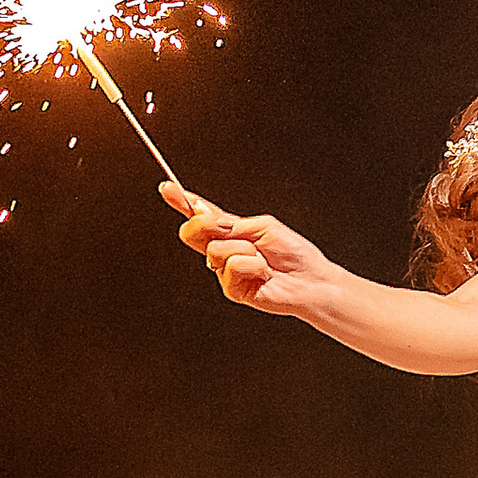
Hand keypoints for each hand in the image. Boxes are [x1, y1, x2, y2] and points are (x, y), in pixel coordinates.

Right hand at [163, 182, 342, 320]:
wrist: (309, 279)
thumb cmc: (292, 252)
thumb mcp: (262, 226)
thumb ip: (232, 223)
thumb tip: (208, 218)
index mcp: (230, 230)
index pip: (200, 214)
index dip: (182, 201)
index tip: (168, 188)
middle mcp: (223, 249)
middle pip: (193, 232)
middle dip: (206, 225)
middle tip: (232, 229)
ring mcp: (224, 270)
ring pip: (216, 250)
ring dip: (244, 250)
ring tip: (262, 259)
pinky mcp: (231, 289)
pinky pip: (231, 267)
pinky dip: (251, 266)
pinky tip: (263, 273)